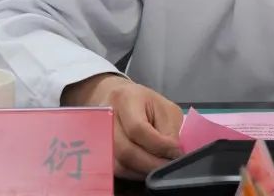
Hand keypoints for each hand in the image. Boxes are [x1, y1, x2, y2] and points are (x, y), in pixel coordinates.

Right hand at [62, 74, 183, 179]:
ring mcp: (97, 136)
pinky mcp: (98, 153)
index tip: (176, 152)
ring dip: (142, 172)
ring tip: (158, 169)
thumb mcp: (165, 108)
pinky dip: (133, 173)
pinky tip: (145, 169)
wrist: (118, 99)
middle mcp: (106, 118)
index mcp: (125, 99)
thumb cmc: (146, 103)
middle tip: (168, 167)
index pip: (138, 129)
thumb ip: (170, 131)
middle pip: (125, 150)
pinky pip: (115, 170)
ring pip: (119, 165)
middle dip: (151, 164)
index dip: (159, 145)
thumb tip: (172, 156)